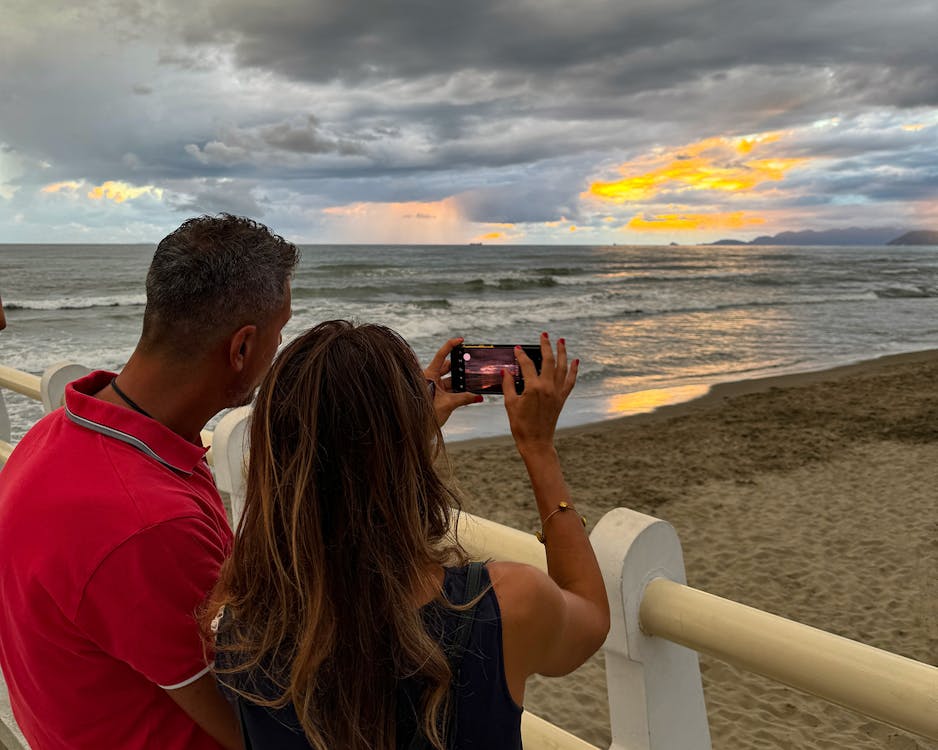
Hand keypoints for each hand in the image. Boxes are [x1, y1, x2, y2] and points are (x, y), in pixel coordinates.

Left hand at [423, 337, 482, 425]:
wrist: (418, 430)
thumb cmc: (426, 415)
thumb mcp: (448, 404)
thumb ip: (465, 398)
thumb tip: (478, 397)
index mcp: (429, 375)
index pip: (441, 355)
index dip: (451, 346)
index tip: (461, 340)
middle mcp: (430, 378)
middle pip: (447, 367)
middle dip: (460, 367)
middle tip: (471, 366)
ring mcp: (433, 387)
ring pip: (450, 379)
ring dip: (460, 382)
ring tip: (472, 382)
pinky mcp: (436, 395)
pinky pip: (449, 389)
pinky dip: (458, 390)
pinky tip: (468, 393)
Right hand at [502, 333, 577, 454]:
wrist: (536, 441)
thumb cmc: (521, 424)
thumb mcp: (510, 403)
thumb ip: (508, 385)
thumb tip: (506, 371)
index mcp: (533, 388)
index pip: (526, 365)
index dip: (520, 355)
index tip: (517, 349)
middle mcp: (548, 387)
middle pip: (548, 360)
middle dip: (546, 346)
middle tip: (544, 335)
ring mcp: (557, 392)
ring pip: (562, 367)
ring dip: (562, 352)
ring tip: (562, 341)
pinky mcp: (562, 398)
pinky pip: (570, 381)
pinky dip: (573, 370)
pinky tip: (575, 361)